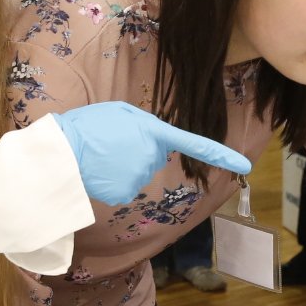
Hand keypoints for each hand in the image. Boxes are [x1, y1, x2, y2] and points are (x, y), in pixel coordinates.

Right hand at [55, 101, 251, 203]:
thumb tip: (151, 145)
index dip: (221, 155)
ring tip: (101, 155)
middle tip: (110, 142)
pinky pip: (124, 188)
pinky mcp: (126, 193)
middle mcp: (152, 155)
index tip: (244, 165)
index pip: (194, 143)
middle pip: (153, 157)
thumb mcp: (119, 112)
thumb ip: (142, 125)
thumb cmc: (87, 126)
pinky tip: (98, 171)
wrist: (61, 151)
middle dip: (137, 151)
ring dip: (122, 166)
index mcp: (152, 130)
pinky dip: (113, 182)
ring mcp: (140, 176)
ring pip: (138, 173)